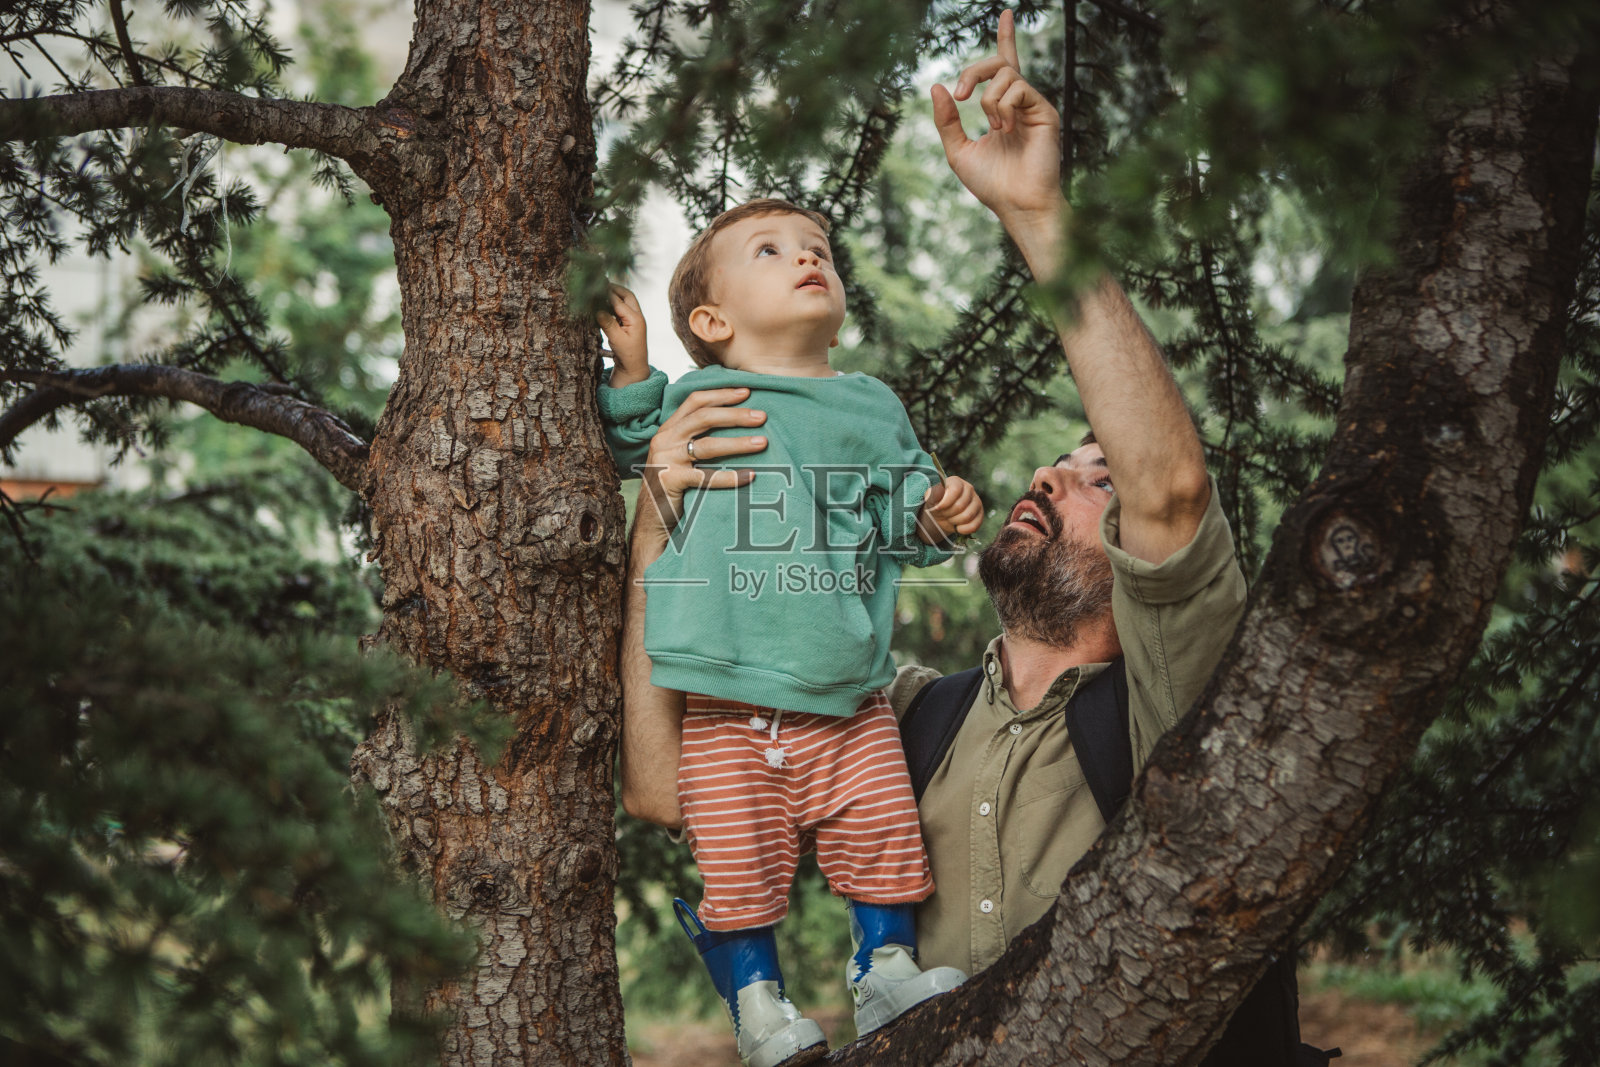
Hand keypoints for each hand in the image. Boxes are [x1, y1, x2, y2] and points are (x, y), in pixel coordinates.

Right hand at [599, 283, 649, 386]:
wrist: (634, 367)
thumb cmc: (627, 355)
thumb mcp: (616, 339)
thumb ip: (608, 323)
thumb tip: (597, 309)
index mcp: (635, 319)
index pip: (619, 301)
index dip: (607, 293)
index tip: (596, 285)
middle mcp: (637, 316)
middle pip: (627, 295)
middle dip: (615, 288)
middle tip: (601, 283)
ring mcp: (635, 320)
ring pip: (626, 301)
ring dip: (615, 295)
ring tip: (602, 290)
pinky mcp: (630, 324)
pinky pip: (623, 309)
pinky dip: (614, 303)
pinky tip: (604, 303)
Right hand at [634, 388, 767, 549]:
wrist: (651, 522)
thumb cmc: (673, 488)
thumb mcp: (680, 457)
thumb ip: (696, 440)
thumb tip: (736, 424)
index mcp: (668, 429)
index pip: (695, 401)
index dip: (721, 394)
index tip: (746, 392)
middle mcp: (665, 440)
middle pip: (704, 417)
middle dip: (735, 415)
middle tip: (762, 416)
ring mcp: (666, 460)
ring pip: (707, 445)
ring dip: (738, 442)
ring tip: (762, 442)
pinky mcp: (670, 482)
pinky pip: (706, 477)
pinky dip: (731, 477)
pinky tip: (751, 476)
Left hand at [917, 475, 983, 543]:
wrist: (942, 515)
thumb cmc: (936, 504)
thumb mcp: (930, 498)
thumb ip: (932, 494)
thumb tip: (931, 493)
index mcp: (956, 482)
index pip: (955, 490)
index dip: (945, 502)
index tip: (937, 508)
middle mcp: (969, 489)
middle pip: (960, 506)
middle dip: (947, 514)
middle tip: (942, 514)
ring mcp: (976, 502)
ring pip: (967, 516)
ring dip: (954, 521)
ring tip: (949, 519)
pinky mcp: (980, 515)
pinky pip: (974, 525)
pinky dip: (963, 529)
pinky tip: (957, 527)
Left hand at [931, 10, 1064, 237]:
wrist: (1016, 204)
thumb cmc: (991, 184)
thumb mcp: (958, 150)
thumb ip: (946, 120)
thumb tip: (936, 86)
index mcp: (1002, 110)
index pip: (1002, 67)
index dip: (1006, 39)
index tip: (1006, 14)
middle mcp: (1019, 104)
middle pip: (997, 63)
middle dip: (973, 71)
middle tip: (960, 95)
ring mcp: (1033, 106)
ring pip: (1005, 74)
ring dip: (988, 98)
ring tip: (993, 127)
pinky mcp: (1045, 111)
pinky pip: (1018, 88)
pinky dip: (1003, 106)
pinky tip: (1006, 128)